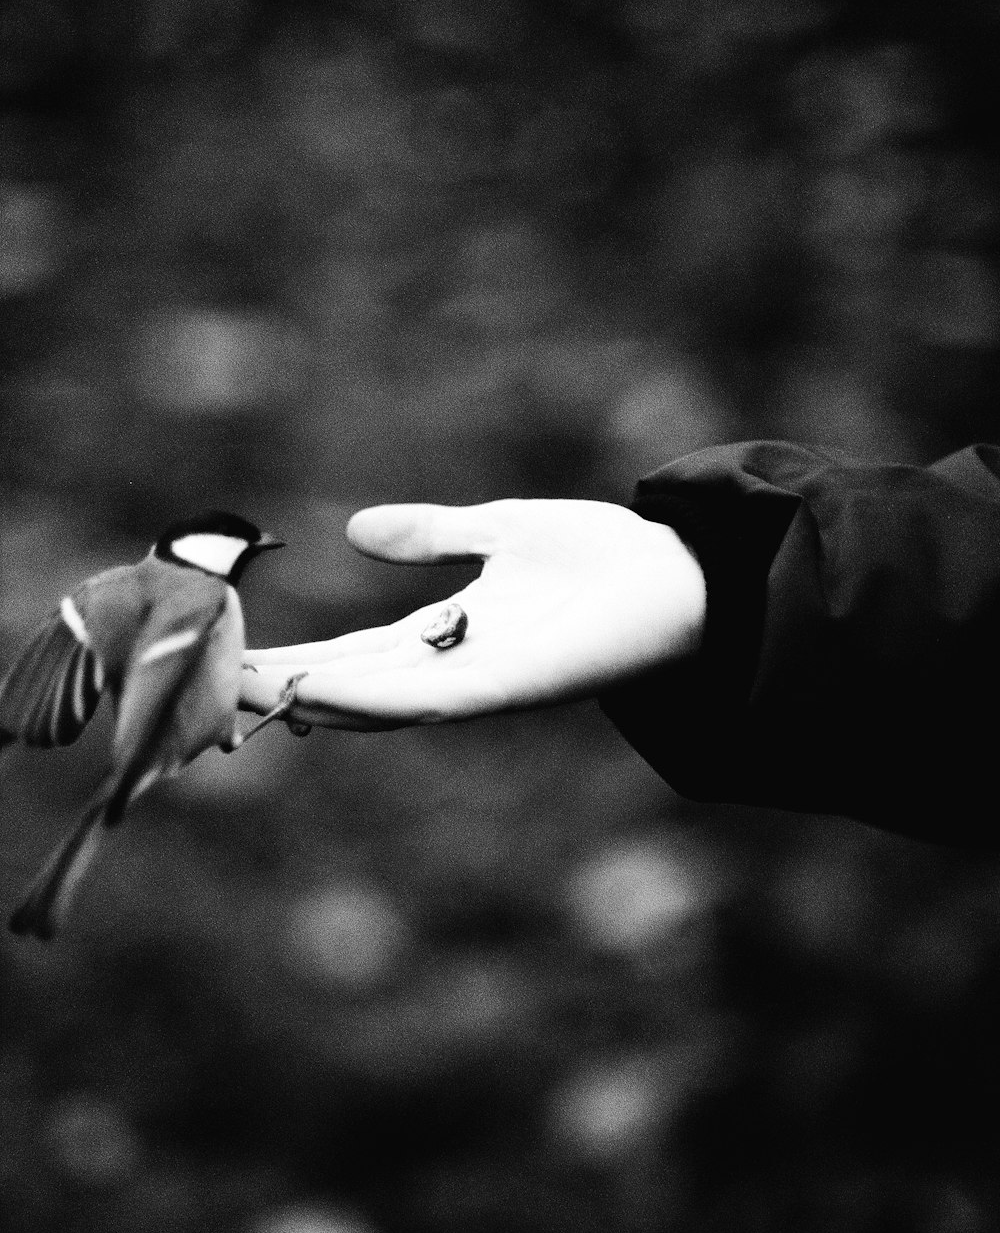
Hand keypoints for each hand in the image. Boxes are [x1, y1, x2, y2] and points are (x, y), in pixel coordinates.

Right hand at [240, 499, 705, 730]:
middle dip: (282, 688)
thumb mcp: (499, 530)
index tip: (229, 653)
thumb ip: (433, 534)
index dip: (291, 656)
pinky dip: (372, 699)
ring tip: (240, 693)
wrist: (682, 574)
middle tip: (207, 685)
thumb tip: (355, 531)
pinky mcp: (515, 686)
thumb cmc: (602, 555)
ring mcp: (483, 682)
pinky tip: (317, 694)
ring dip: (308, 699)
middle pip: (353, 685)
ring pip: (379, 703)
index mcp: (448, 635)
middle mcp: (457, 668)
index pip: (352, 653)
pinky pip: (432, 700)